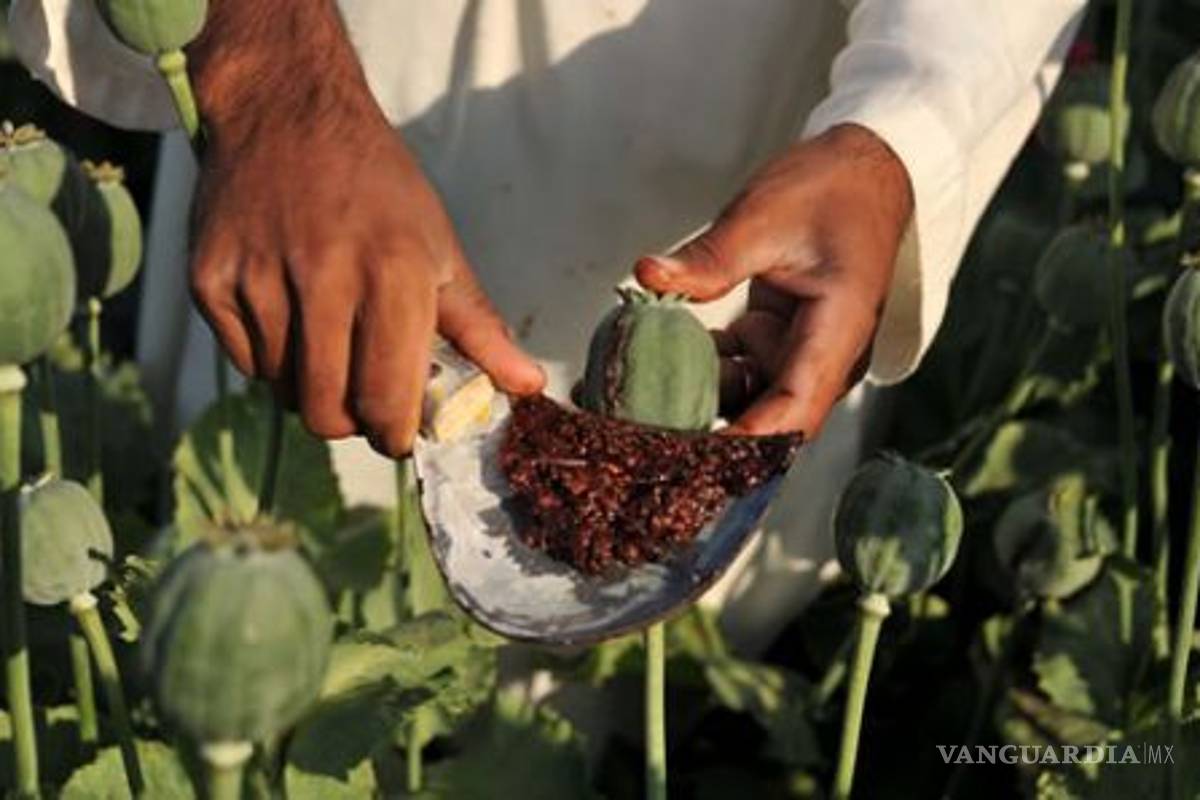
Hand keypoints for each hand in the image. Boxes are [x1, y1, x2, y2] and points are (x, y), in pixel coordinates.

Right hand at [185, 0, 543, 455]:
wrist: (286, 109)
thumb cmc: (377, 184)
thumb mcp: (439, 246)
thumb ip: (479, 327)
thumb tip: (527, 387)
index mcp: (393, 271)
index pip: (387, 398)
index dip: (394, 434)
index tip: (400, 432)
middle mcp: (323, 275)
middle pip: (327, 410)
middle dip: (351, 422)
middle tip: (363, 399)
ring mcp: (258, 276)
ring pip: (284, 390)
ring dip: (311, 386)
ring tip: (329, 341)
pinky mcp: (209, 277)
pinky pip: (243, 362)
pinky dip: (270, 359)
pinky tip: (289, 316)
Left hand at [635, 124, 912, 437]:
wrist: (863, 171)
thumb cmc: (830, 190)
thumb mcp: (763, 217)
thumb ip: (708, 259)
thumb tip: (647, 276)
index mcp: (836, 331)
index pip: (792, 411)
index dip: (744, 442)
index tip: (691, 460)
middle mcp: (824, 356)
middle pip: (771, 421)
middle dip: (713, 437)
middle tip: (647, 444)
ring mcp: (801, 352)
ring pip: (747, 401)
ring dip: (699, 402)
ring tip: (636, 405)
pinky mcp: (778, 342)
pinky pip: (737, 374)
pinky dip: (699, 372)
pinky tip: (654, 365)